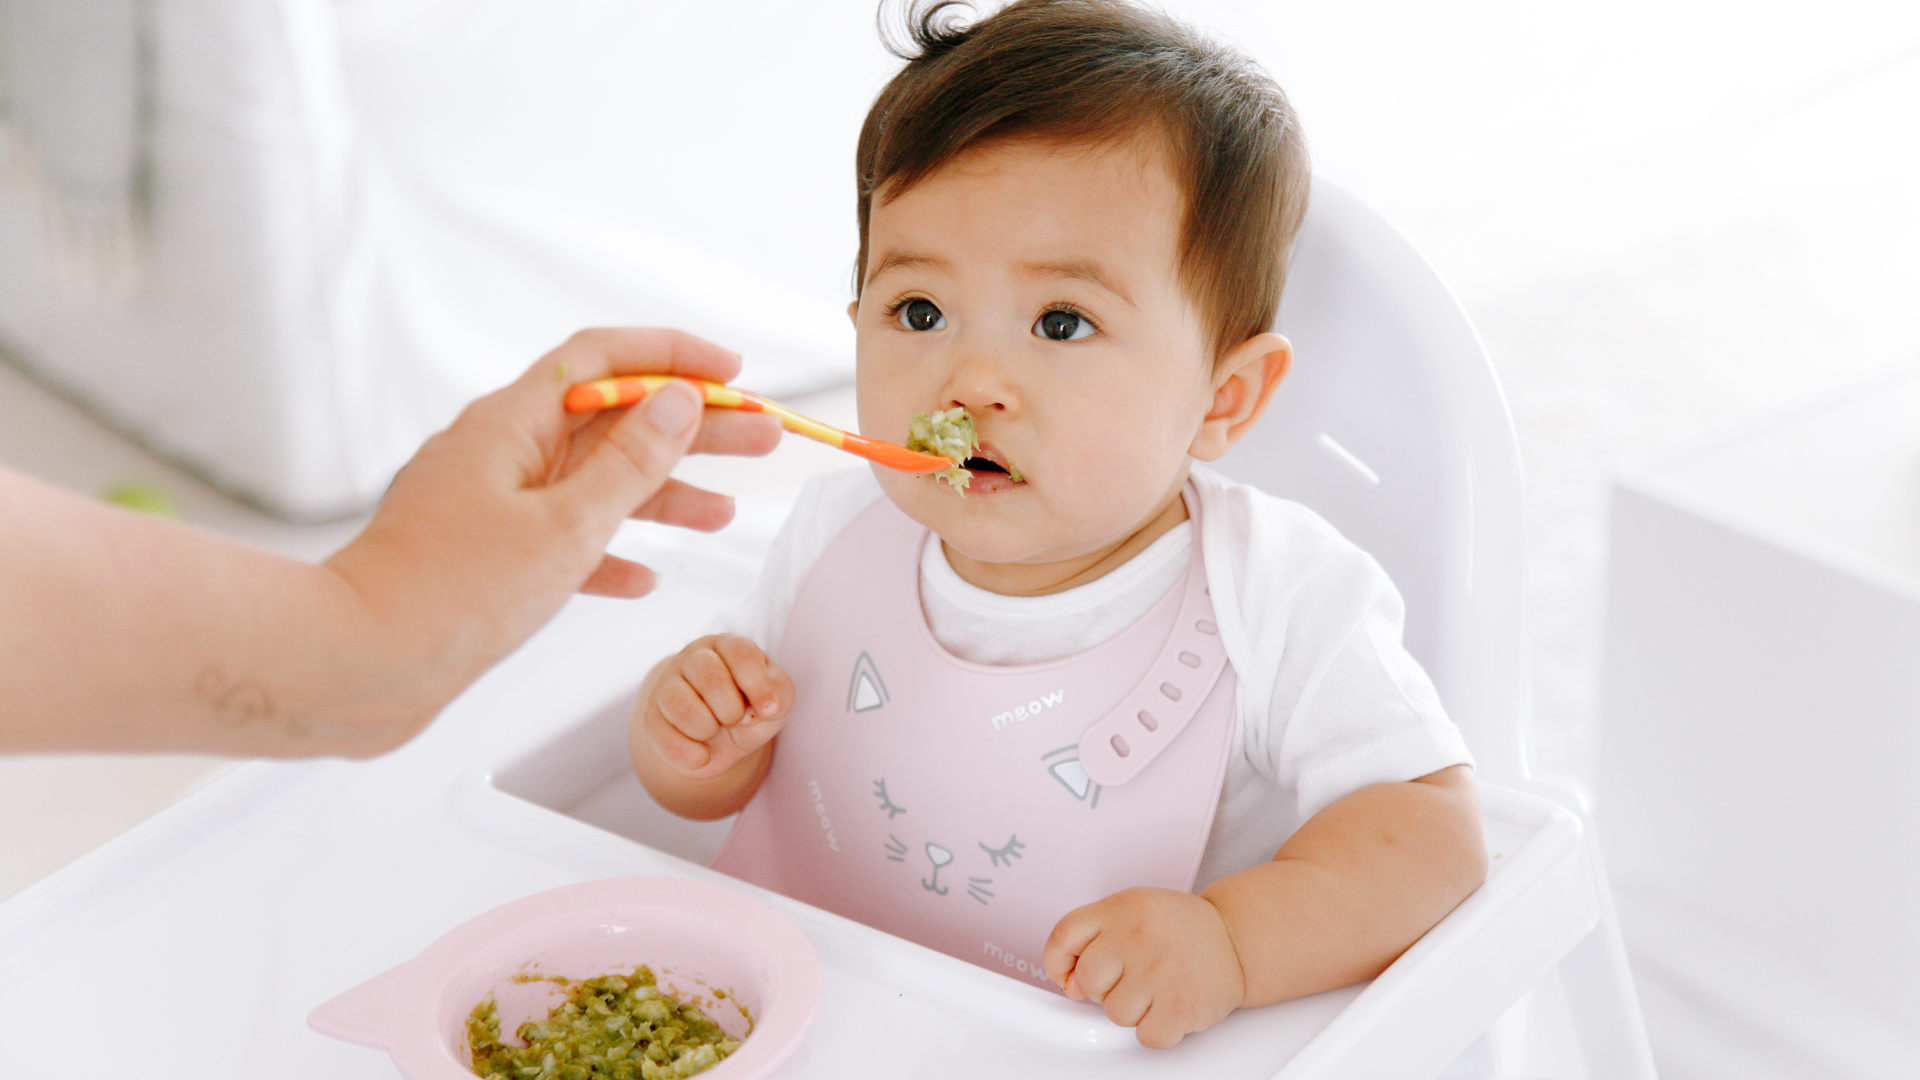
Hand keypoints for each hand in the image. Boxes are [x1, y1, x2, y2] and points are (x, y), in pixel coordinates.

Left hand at [324, 329, 781, 748]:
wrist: (355, 664)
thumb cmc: (447, 596)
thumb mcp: (565, 525)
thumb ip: (631, 463)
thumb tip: (679, 402)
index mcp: (511, 424)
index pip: (603, 359)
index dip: (672, 356)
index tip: (731, 374)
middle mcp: (497, 452)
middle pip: (610, 422)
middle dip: (688, 430)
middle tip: (758, 441)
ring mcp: (487, 505)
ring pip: (592, 484)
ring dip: (659, 494)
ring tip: (722, 513)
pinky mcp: (481, 559)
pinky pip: (560, 539)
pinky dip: (608, 550)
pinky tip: (642, 576)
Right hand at [639, 635, 794, 781]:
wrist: (719, 744)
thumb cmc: (750, 713)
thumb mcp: (775, 702)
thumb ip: (780, 693)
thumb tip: (762, 705)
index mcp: (727, 646)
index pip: (740, 651)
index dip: (757, 683)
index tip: (768, 710)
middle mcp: (693, 658)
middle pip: (708, 674)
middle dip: (730, 708)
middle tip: (735, 720)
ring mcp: (667, 685)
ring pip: (679, 702)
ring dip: (706, 728)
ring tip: (714, 732)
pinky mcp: (652, 717)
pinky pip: (663, 736)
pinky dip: (690, 754)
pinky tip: (702, 754)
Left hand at [1044, 887, 1245, 1047]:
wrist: (1236, 938)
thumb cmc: (1180, 928)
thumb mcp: (1133, 910)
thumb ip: (1094, 936)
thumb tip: (1069, 983)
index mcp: (1121, 909)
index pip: (1064, 936)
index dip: (1058, 963)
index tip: (1069, 975)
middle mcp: (1138, 936)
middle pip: (1088, 981)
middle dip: (1104, 987)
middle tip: (1131, 976)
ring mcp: (1159, 971)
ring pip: (1114, 1014)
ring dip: (1134, 1009)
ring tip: (1157, 988)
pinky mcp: (1181, 1005)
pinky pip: (1146, 1036)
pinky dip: (1158, 1029)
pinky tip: (1171, 1004)